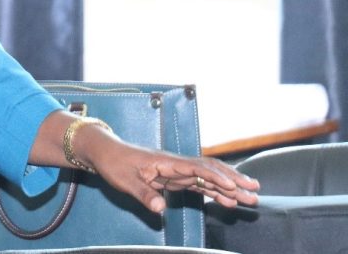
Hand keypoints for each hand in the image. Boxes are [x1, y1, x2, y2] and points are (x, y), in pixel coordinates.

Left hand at [91, 138, 260, 212]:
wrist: (105, 152)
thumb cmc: (114, 163)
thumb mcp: (125, 180)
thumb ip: (144, 193)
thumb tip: (161, 208)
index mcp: (166, 161)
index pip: (196, 167)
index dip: (216, 176)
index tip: (234, 185)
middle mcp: (175, 164)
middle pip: (209, 170)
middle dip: (233, 179)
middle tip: (255, 191)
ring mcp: (176, 170)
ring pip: (208, 177)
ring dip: (229, 187)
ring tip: (251, 198)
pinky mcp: (173, 177)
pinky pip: (198, 185)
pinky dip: (215, 192)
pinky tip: (228, 201)